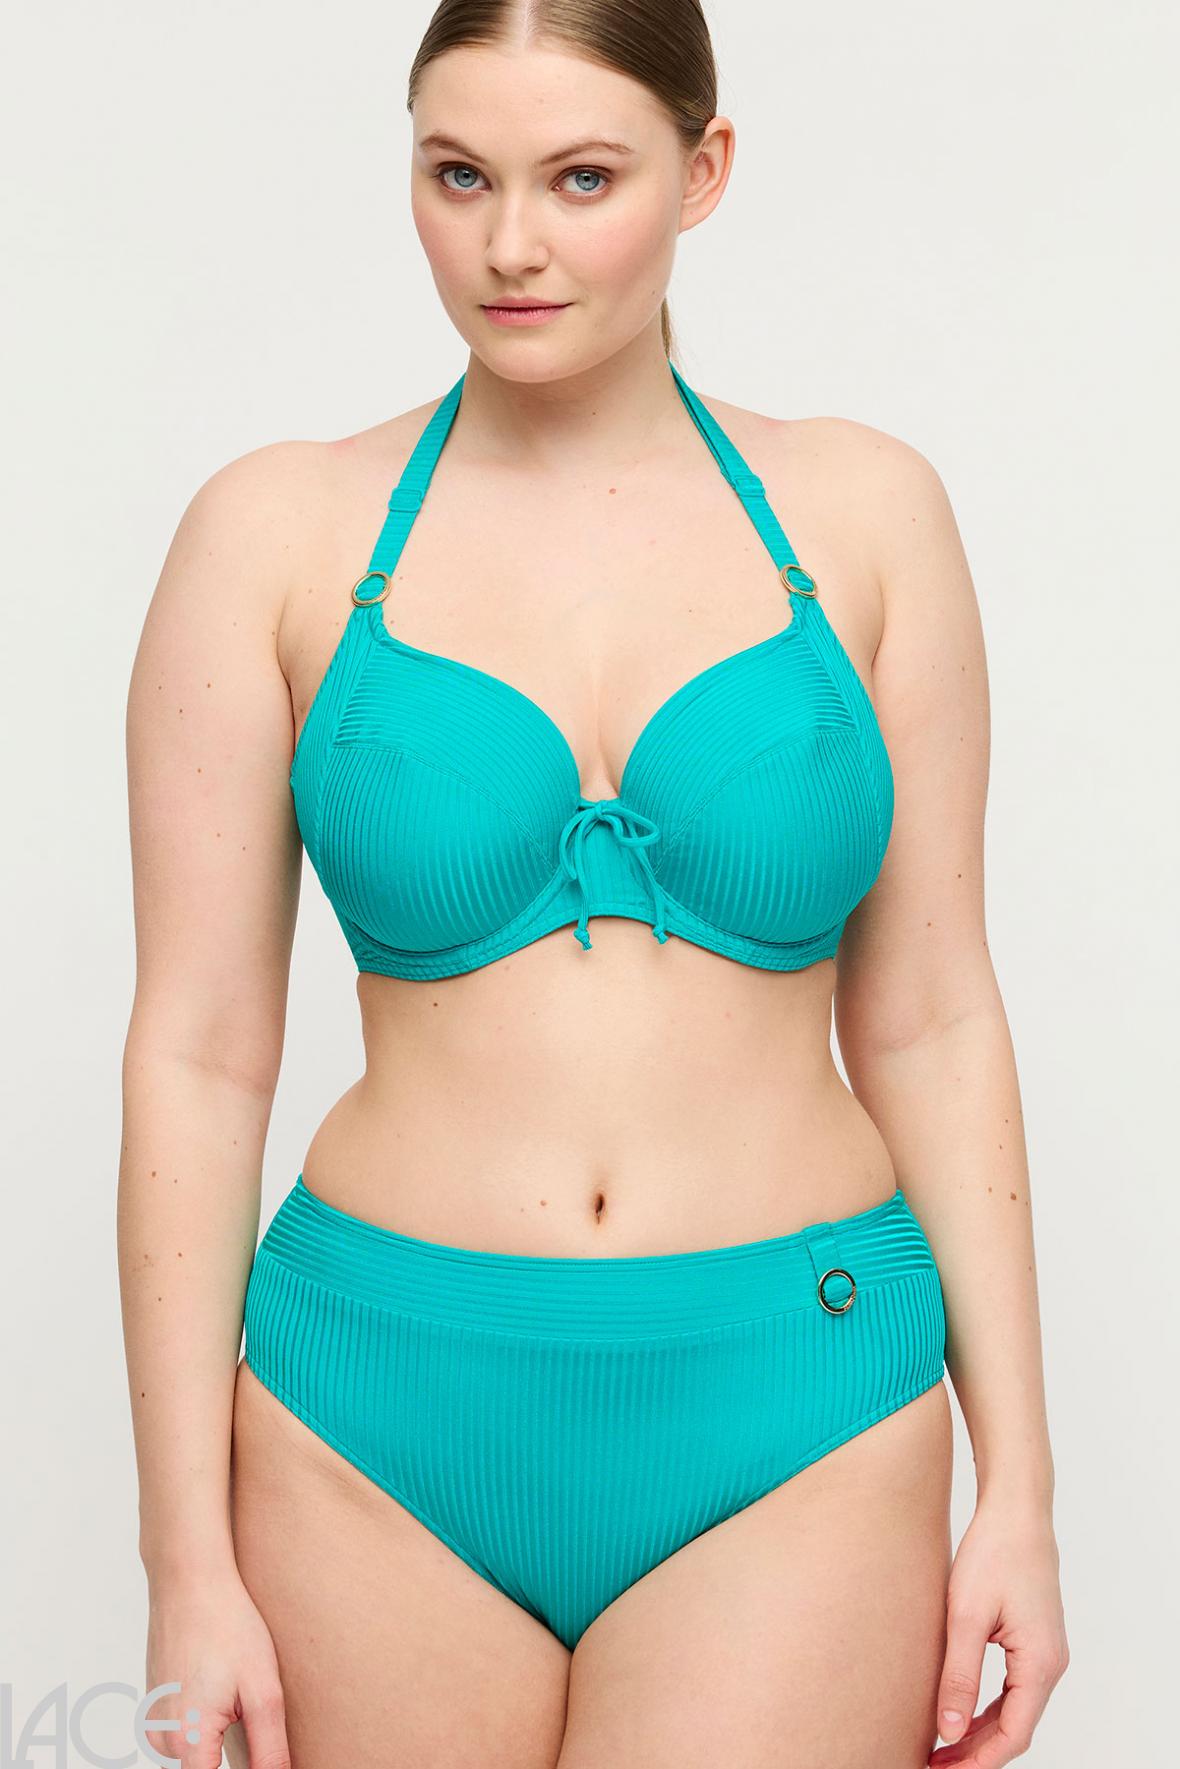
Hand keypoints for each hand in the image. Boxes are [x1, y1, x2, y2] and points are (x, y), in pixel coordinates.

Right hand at [143, 1566, 289, 1768]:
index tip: (254, 1744)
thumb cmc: (228, 1626)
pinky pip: (180, 1734)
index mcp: (188, 1742)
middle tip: (246, 1713)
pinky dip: (200, 1725)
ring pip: (191, 1756)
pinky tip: (217, 1687)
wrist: (190, 1580)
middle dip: (229, 1756)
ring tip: (233, 1694)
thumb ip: (269, 1751)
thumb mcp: (262, 1690)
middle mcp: (161, 1740)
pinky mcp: (152, 1706)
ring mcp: (152, 1722)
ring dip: (214, 1743)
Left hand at [928, 1498, 1068, 1766]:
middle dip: (976, 1752)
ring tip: (940, 1746)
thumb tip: (949, 1732)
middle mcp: (1050, 1664)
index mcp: (1041, 1664)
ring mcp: (1045, 1653)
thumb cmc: (993, 1554)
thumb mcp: (966, 1617)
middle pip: (1014, 1727)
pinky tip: (957, 1710)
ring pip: (1013, 1709)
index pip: (1014, 1735)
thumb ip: (959, 1677)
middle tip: (933, 1763)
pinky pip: (1013, 1688)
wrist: (1015, 1510)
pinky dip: (986, 1706)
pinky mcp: (1033, 1640)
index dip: (978, 1761)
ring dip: (979, 1731)